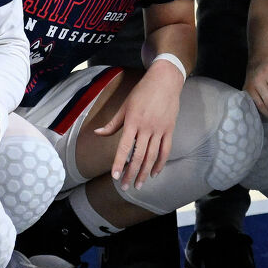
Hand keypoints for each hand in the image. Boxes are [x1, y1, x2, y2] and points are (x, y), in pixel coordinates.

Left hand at [95, 60, 182, 182]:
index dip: (119, 163)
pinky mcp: (170, 129)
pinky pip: (166, 150)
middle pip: (139, 156)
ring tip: (138, 185)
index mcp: (133, 121)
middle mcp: (146, 127)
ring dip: (145, 172)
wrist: (165, 80)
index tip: (115, 177)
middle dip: (131, 173)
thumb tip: (98, 133)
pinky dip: (160, 163)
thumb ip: (113, 123)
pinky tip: (154, 173)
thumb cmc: (142, 92)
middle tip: (125, 187)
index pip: (124, 147)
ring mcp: (160, 129)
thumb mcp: (125, 105)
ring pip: (152, 156)